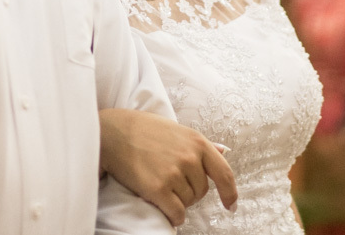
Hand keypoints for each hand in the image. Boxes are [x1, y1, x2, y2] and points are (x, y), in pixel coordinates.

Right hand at [99, 108, 237, 225]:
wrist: (114, 133)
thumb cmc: (144, 129)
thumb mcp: (178, 130)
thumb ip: (201, 144)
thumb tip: (224, 151)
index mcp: (198, 142)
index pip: (224, 173)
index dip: (230, 193)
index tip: (230, 206)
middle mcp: (189, 158)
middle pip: (203, 191)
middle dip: (191, 192)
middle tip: (171, 182)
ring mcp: (174, 173)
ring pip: (188, 202)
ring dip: (178, 201)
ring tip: (161, 186)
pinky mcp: (158, 188)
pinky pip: (176, 213)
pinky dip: (173, 216)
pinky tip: (164, 207)